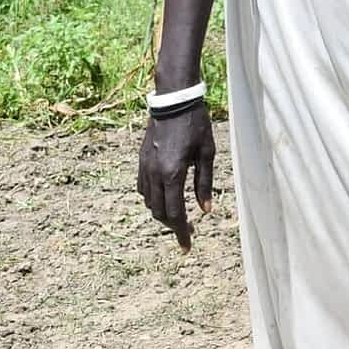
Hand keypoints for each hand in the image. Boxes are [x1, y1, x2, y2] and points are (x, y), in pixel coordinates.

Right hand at [137, 104, 215, 250]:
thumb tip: (206, 211)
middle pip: (159, 212)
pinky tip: (164, 197)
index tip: (187, 247)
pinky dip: (152, 199)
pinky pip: (143, 189)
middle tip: (188, 231)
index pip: (174, 214)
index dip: (181, 232)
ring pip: (148, 203)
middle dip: (172, 225)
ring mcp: (144, 167)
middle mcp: (154, 174)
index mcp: (172, 174)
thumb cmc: (196, 125)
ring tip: (178, 216)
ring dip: (162, 213)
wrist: (174, 101)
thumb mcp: (207, 154)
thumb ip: (204, 184)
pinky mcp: (140, 161)